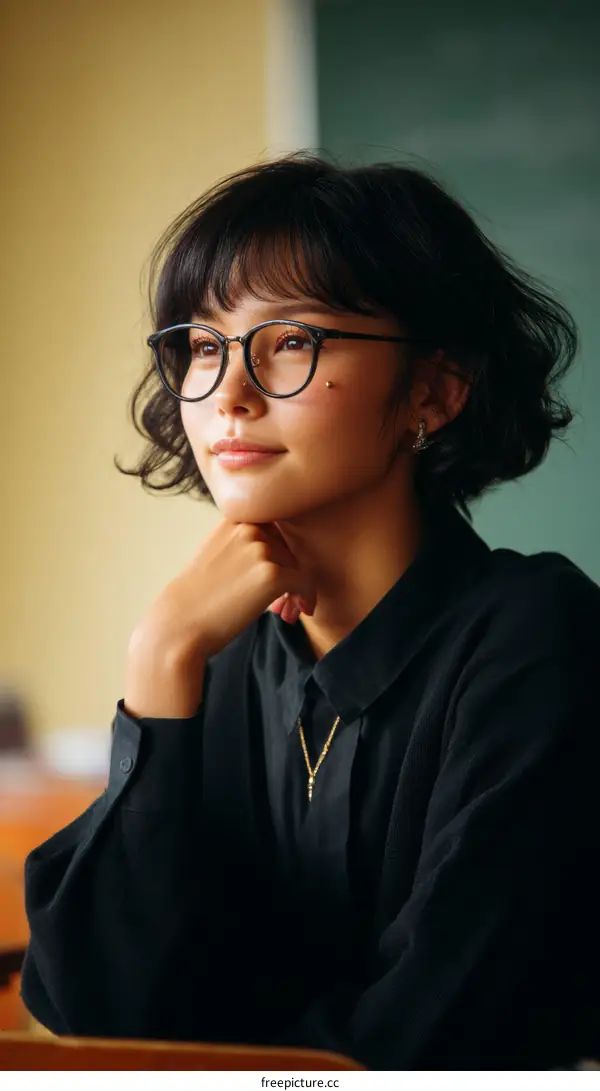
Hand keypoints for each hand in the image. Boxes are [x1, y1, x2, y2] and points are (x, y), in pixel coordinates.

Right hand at [127, 518, 316, 669]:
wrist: (179, 623)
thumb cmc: (197, 597)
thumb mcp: (215, 553)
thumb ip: (242, 543)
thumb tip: (281, 553)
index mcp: (235, 519)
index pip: (275, 530)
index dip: (279, 555)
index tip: (276, 578)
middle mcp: (249, 528)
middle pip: (288, 549)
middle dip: (288, 575)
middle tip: (282, 603)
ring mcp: (261, 550)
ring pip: (298, 567)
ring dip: (295, 591)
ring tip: (283, 612)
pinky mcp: (271, 574)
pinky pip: (305, 583)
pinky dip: (306, 598)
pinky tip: (296, 614)